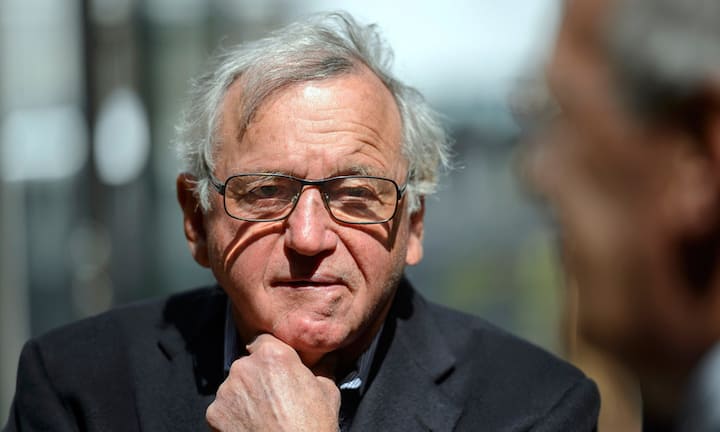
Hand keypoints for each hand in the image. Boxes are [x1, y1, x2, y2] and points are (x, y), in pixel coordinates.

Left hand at [206, 334, 339, 430]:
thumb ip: (322, 368)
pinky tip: (251, 426)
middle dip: (258, 376)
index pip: (264, 340)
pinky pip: (223, 407)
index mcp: (273, 354)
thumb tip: (329, 358)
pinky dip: (233, 415)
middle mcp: (245, 366)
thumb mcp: (328, 391)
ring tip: (264, 414)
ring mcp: (226, 390)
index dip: (271, 355)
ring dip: (245, 395)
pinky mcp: (214, 412)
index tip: (277, 368)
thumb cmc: (313, 427)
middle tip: (274, 396)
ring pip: (234, 386)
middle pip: (247, 363)